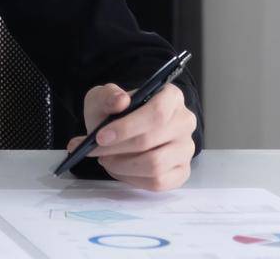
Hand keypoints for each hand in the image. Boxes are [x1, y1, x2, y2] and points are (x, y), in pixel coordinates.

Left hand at [67, 82, 196, 190]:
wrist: (118, 130)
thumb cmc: (114, 112)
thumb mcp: (104, 97)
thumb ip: (108, 96)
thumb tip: (120, 101)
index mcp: (171, 97)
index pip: (157, 112)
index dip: (127, 127)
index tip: (100, 136)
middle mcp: (184, 122)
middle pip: (151, 140)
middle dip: (117, 148)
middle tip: (94, 150)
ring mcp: (186, 148)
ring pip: (155, 164)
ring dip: (122, 165)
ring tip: (105, 159)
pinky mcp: (182, 171)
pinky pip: (158, 182)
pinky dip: (132, 179)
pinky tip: (118, 169)